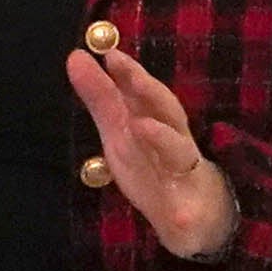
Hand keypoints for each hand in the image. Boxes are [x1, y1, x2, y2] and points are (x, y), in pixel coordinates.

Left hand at [65, 29, 242, 258]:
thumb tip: (76, 56)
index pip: (144, 94)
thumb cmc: (154, 165)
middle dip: (149, 93)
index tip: (110, 54)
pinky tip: (179, 216)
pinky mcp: (189, 214)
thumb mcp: (121, 132)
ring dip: (163, 140)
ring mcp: (184, 177)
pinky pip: (187, 215)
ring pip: (180, 155)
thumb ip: (101, 97)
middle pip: (168, 113)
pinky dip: (184, 215)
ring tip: (142, 125)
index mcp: (155, 124)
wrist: (195, 217)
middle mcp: (174, 144)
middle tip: (130, 74)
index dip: (129, 74)